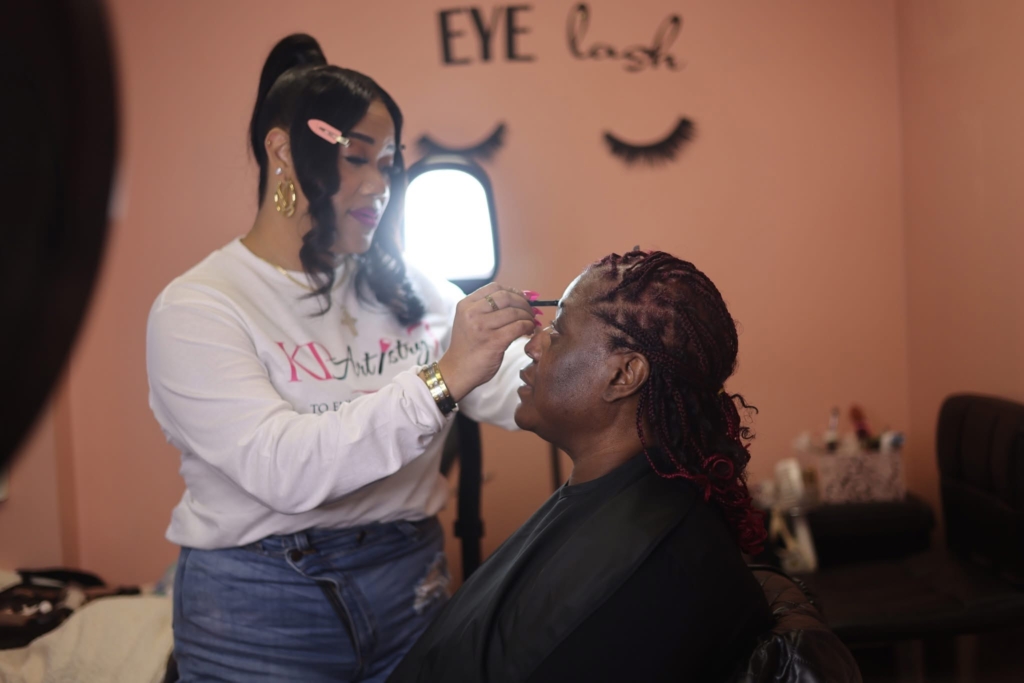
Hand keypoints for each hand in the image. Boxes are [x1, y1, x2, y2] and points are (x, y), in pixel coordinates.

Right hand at [438, 284, 537, 401]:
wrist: (457, 371)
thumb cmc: (467, 347)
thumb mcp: (468, 321)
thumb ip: (486, 309)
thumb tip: (518, 298)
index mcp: (466, 305)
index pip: (494, 288)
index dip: (513, 291)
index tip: (522, 299)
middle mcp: (472, 313)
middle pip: (506, 297)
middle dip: (523, 303)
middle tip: (530, 311)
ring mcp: (482, 327)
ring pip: (515, 312)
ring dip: (528, 316)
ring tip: (530, 322)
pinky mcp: (494, 341)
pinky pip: (518, 326)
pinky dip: (528, 326)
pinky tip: (528, 331)